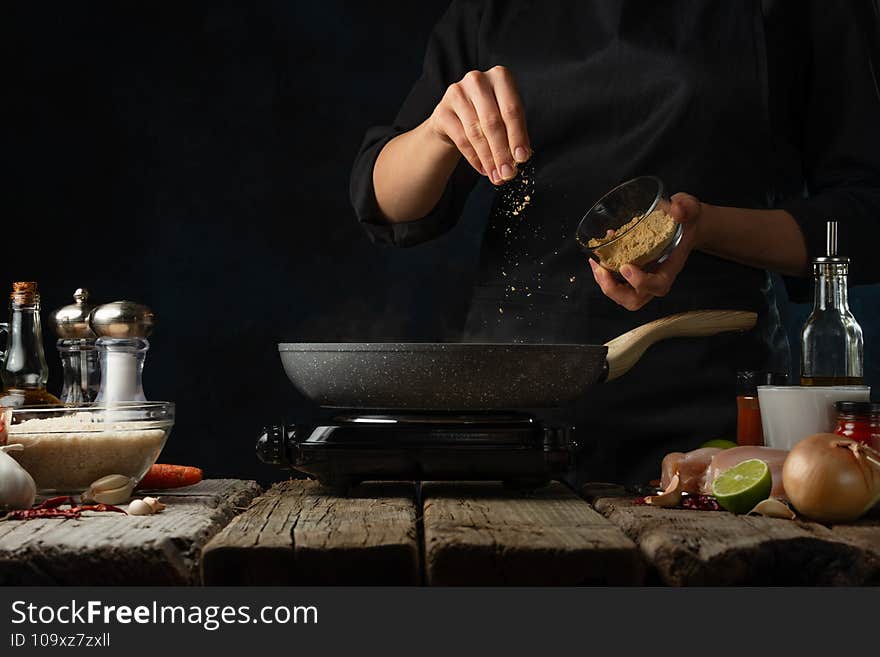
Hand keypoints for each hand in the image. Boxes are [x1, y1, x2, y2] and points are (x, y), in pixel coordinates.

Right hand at [427, 66, 531, 184]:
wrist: (454, 117)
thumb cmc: (487, 116)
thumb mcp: (505, 118)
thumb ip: (514, 133)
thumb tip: (520, 159)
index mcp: (500, 76)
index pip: (512, 110)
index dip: (518, 136)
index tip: (522, 159)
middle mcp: (477, 80)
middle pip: (493, 122)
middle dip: (502, 152)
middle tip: (508, 174)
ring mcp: (457, 93)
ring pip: (476, 133)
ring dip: (489, 159)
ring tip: (497, 176)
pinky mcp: (442, 110)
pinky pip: (461, 139)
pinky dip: (474, 158)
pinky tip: (484, 170)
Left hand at [589, 193, 703, 310]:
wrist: (684, 227)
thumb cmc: (686, 221)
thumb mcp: (690, 209)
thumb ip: (685, 208)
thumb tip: (677, 208)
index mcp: (670, 267)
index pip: (658, 285)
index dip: (641, 282)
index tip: (626, 267)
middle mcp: (656, 278)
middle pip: (634, 300)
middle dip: (614, 290)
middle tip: (601, 270)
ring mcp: (643, 279)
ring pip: (622, 296)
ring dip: (604, 284)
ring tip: (595, 263)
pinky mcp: (632, 274)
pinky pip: (615, 284)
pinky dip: (603, 274)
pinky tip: (598, 257)